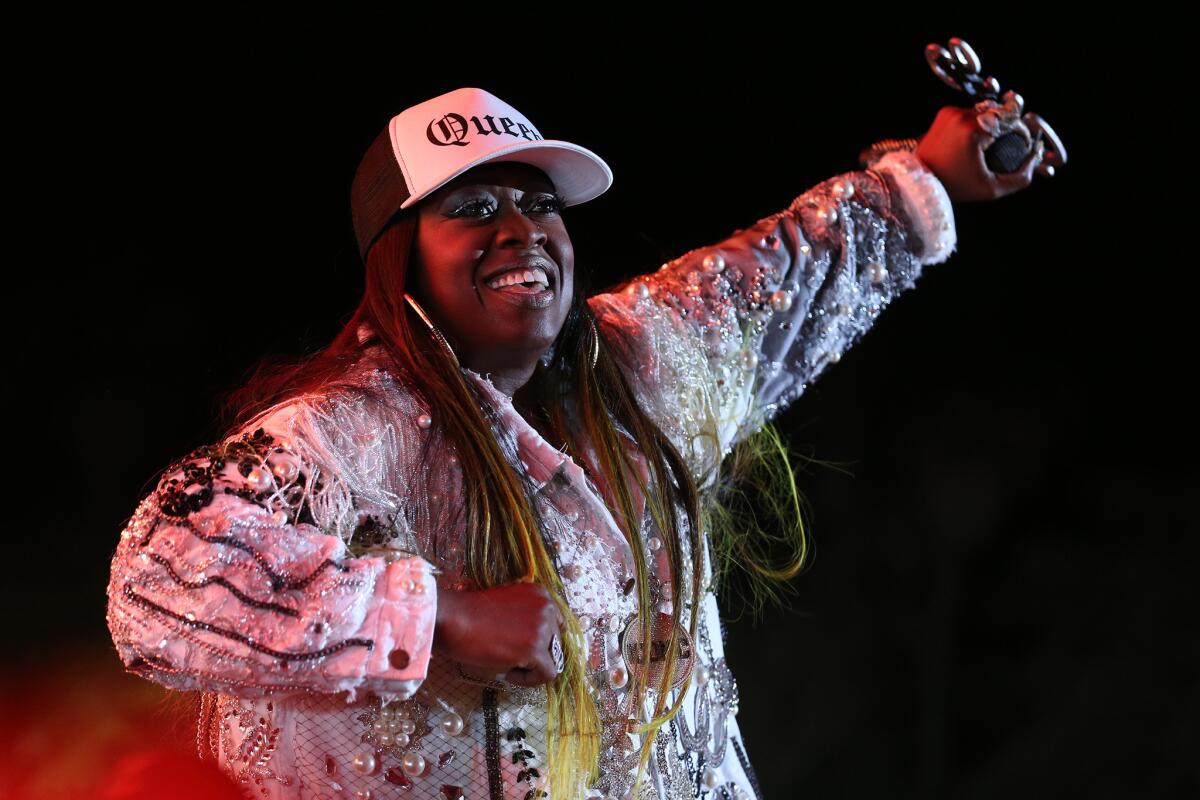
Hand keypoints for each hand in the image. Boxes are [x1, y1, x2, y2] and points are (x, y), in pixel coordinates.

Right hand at [433, 582, 564, 686]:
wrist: (451, 619)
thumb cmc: (470, 615)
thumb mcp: (508, 608)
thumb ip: (528, 618)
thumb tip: (537, 644)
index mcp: (541, 595)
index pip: (556, 625)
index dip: (540, 640)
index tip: (520, 646)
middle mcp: (547, 607)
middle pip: (556, 643)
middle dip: (536, 653)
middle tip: (510, 657)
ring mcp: (542, 627)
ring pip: (553, 660)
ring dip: (531, 666)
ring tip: (506, 663)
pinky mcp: (534, 649)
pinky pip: (546, 674)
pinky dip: (528, 679)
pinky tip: (507, 672)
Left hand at [914, 105, 1044, 202]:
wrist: (919, 182)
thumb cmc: (955, 187)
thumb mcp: (991, 189)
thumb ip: (1020, 177)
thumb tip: (1036, 156)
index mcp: (974, 130)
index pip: (1012, 119)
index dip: (1022, 131)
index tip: (1022, 145)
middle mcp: (962, 115)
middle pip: (999, 112)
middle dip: (1007, 127)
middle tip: (1007, 145)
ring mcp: (951, 112)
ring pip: (985, 111)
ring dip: (992, 123)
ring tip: (990, 143)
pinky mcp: (944, 112)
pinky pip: (970, 113)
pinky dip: (976, 122)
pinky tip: (976, 138)